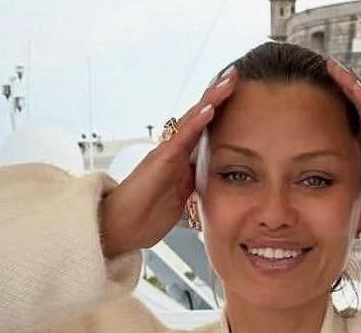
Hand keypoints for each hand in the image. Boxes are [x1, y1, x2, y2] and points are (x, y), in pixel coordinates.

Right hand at [98, 68, 237, 258]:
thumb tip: (217, 178)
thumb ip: (196, 181)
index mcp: (182, 158)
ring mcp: (166, 153)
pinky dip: (196, 122)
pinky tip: (209, 109)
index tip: (239, 94)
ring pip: (191, 119)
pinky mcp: (159, 162)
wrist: (121, 229)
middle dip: (217, 95)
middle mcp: (173, 150)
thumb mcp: (183, 195)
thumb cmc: (148, 213)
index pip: (205, 128)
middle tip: (236, 74)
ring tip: (227, 81)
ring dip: (210, 99)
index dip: (221, 110)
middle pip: (199, 116)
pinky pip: (181, 138)